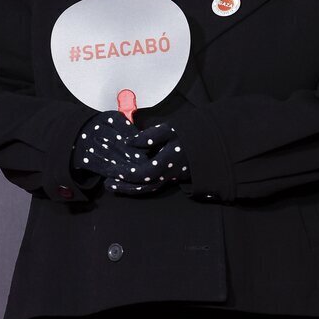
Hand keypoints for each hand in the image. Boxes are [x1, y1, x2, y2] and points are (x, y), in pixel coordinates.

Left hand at [71, 113, 189, 195]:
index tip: (113, 170)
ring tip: (114, 186)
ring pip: (149, 189)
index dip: (127, 174)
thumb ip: (148, 136)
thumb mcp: (169, 129)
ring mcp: (171, 178)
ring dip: (130, 189)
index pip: (143, 174)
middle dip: (125, 187)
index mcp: (167, 163)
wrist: (210, 143)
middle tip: (108, 184)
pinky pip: (154, 186)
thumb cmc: (189, 134)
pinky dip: (140, 186)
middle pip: (144, 187)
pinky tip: (130, 183)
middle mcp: (169, 175)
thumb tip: (129, 142)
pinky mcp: (172, 178)